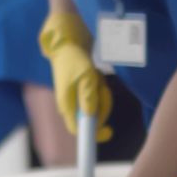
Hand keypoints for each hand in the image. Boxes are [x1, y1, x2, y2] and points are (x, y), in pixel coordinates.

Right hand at [40, 12, 112, 141]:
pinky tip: (96, 75)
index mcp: (67, 105)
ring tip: (98, 77)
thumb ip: (89, 98)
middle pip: (92, 118)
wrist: (67, 41)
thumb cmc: (74, 58)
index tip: (109, 132)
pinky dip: (100, 86)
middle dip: (102, 104)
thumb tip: (91, 118)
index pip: (78, 130)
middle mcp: (71, 104)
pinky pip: (97, 94)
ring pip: (97, 105)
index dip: (93, 135)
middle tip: (103, 88)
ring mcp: (77, 97)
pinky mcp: (83, 89)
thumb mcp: (86, 77)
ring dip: (102, 92)